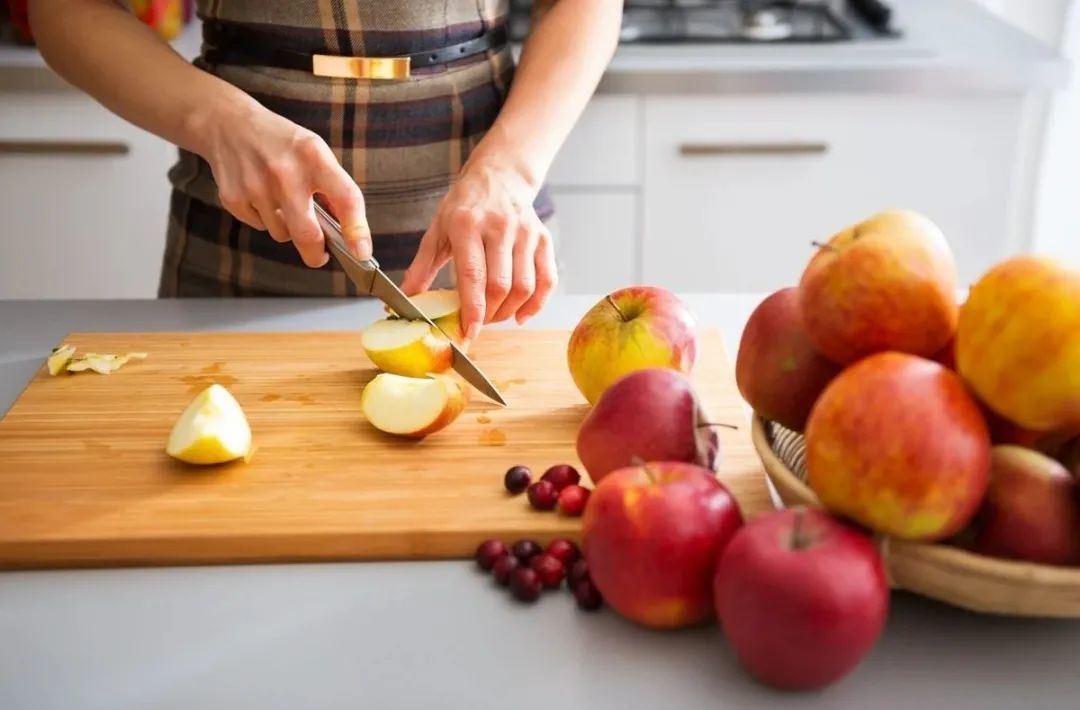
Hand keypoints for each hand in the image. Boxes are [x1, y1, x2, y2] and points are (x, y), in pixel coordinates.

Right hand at [201, 100, 370, 266]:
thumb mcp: (314, 151)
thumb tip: (348, 231)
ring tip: (282, 201)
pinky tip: (260, 196)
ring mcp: (255, 186)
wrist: (227, 124)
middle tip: (321, 255)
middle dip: (317, 254)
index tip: (362, 252)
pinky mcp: (233, 198)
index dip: (357, 230)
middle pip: (307, 234)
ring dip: (288, 228)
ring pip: (283, 234)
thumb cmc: (281, 142)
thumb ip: (332, 187)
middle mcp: (285, 172)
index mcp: (313, 155)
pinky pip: (260, 227)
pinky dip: (266, 219)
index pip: (346, 198)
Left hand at [400, 158, 557, 339]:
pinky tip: (521, 315)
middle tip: (478, 323)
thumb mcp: (437, 230)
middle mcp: (500, 227)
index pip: (473, 275)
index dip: (473, 309)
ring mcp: (525, 233)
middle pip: (500, 285)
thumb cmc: (465, 206)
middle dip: (489, 314)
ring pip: (524, 286)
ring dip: (509, 312)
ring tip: (495, 316)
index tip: (469, 331)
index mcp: (467, 224)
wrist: (499, 177)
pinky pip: (547, 280)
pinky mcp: (543, 239)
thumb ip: (422, 268)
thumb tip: (405, 300)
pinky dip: (537, 304)